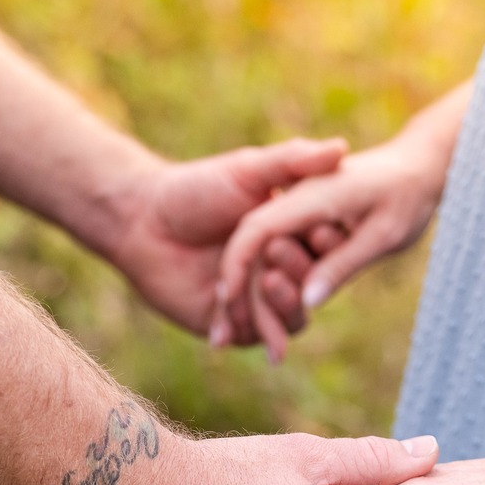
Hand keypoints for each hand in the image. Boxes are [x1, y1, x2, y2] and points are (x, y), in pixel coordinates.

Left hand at [102, 138, 347, 337]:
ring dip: (281, 305)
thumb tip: (341, 148)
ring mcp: (258, 301)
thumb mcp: (248, 169)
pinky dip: (248, 326)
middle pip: (311, 288)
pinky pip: (252, 336)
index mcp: (293, 238)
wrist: (143, 220)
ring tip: (266, 281)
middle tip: (277, 254)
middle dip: (300, 274)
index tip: (324, 231)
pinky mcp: (232, 325)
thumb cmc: (196, 187)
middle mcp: (281, 272)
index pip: (325, 251)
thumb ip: (293, 161)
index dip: (328, 246)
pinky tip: (236, 315)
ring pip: (288, 319)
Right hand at [211, 101, 465, 360]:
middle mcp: (294, 201)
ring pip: (260, 254)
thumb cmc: (408, 195)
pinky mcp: (304, 224)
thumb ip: (343, 264)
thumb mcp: (384, 234)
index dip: (236, 269)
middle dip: (236, 292)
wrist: (421, 166)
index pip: (256, 231)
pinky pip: (277, 255)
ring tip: (229, 336)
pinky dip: (268, 285)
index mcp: (309, 196)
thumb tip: (307, 303)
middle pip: (251, 248)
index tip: (225, 305)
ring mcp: (297, 212)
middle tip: (224, 338)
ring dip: (248, 295)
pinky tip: (256, 321)